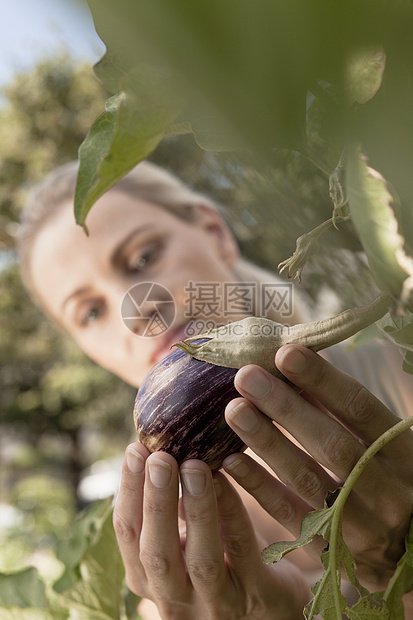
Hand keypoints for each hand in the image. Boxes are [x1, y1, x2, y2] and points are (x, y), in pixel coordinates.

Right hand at [113, 443, 308, 619]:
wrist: (270, 606)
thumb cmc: (220, 559)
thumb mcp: (184, 538)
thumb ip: (168, 508)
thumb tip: (154, 447)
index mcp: (150, 578)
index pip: (128, 535)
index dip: (129, 491)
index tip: (135, 449)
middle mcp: (176, 598)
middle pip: (156, 552)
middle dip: (156, 501)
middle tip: (159, 456)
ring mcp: (218, 603)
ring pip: (202, 558)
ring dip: (196, 509)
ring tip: (194, 465)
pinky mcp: (258, 595)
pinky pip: (244, 550)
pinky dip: (233, 512)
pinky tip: (227, 479)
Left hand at [223, 344, 412, 591]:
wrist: (409, 552)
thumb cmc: (389, 479)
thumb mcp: (383, 443)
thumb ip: (344, 412)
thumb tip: (293, 367)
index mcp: (406, 455)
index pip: (361, 409)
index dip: (322, 380)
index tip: (285, 353)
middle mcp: (388, 491)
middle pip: (332, 444)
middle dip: (286, 407)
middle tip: (246, 376)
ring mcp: (361, 525)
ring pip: (307, 479)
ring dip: (266, 442)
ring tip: (234, 410)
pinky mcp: (332, 550)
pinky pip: (290, 516)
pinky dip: (259, 487)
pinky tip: (231, 461)